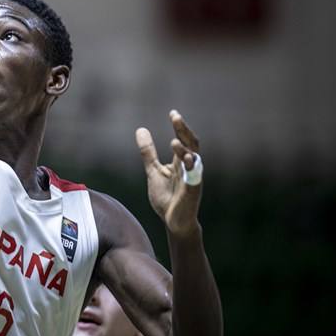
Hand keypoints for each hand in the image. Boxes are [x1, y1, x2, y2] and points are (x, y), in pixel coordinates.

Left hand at [136, 110, 202, 237]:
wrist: (173, 222)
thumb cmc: (166, 197)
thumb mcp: (153, 170)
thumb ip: (148, 152)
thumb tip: (140, 129)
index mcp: (180, 162)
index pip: (183, 140)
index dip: (180, 127)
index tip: (173, 113)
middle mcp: (189, 167)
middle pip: (191, 145)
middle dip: (184, 131)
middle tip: (175, 117)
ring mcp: (192, 179)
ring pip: (194, 160)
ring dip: (185, 150)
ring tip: (174, 142)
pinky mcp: (193, 192)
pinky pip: (195, 178)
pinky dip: (192, 168)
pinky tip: (187, 159)